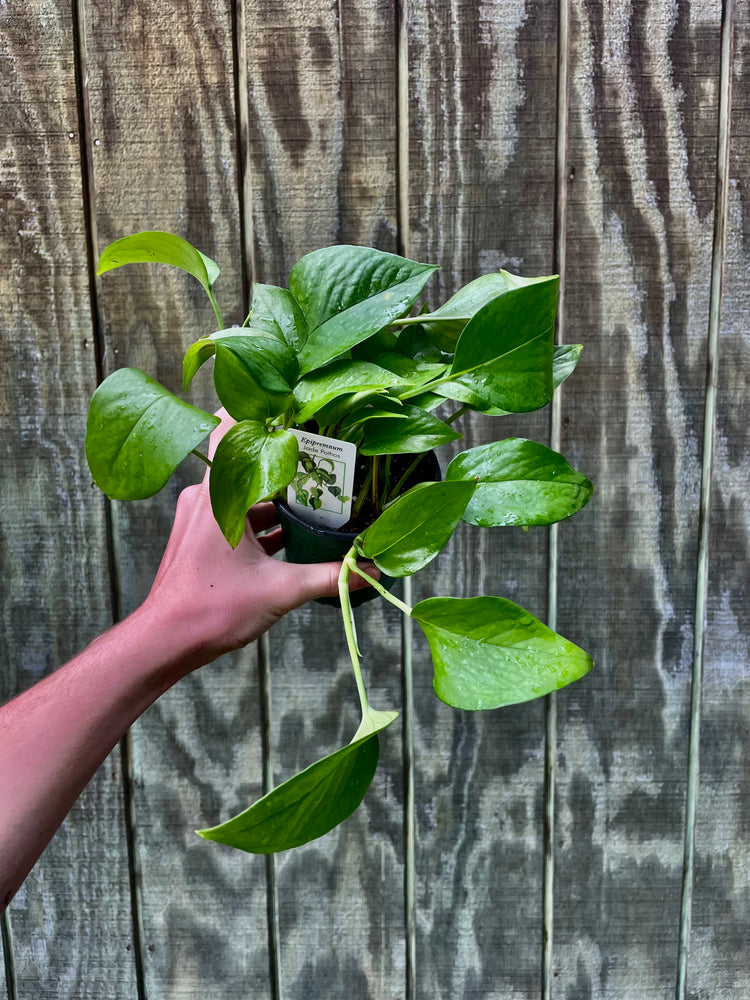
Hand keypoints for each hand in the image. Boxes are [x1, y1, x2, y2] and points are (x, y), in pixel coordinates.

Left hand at [144, 410, 377, 665]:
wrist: (166, 641)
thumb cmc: (210, 609)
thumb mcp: (280, 591)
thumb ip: (330, 577)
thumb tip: (372, 571)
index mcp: (219, 496)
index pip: (228, 429)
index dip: (257, 408)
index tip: (289, 402)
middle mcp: (206, 498)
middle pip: (247, 462)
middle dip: (285, 461)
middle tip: (323, 455)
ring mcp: (201, 518)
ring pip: (244, 493)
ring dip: (277, 497)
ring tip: (318, 499)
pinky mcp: (202, 538)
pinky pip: (238, 517)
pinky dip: (264, 521)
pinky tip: (294, 536)